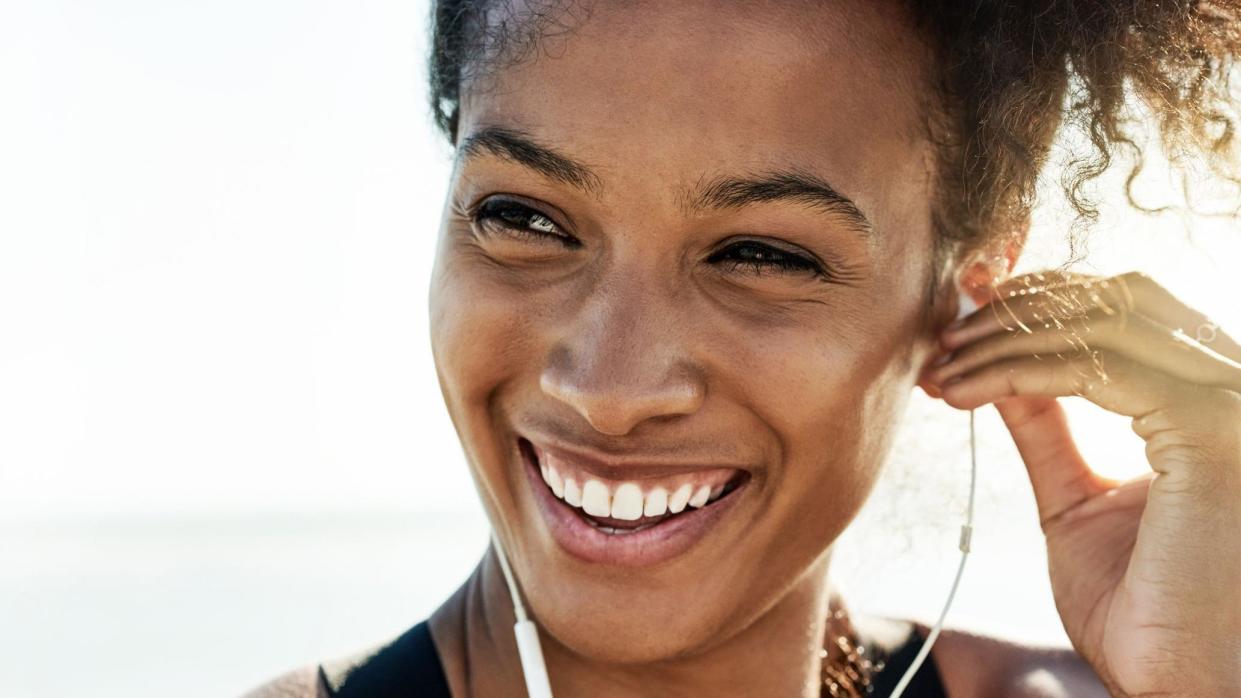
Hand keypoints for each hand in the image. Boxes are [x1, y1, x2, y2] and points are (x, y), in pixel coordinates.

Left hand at [920, 270, 1240, 696]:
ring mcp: (1230, 401)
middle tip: (943, 341)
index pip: (1128, 309)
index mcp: (1209, 401)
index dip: (1039, 302)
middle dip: (1014, 312)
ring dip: (1002, 339)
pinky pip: (1094, 368)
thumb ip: (1046, 429)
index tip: (962, 321)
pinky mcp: (1210, 427)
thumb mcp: (1075, 500)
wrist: (1172, 683)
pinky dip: (1016, 370)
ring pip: (1098, 322)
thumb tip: (1000, 373)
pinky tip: (965, 392)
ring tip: (943, 370)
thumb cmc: (1141, 608)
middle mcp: (1232, 388)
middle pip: (1115, 298)